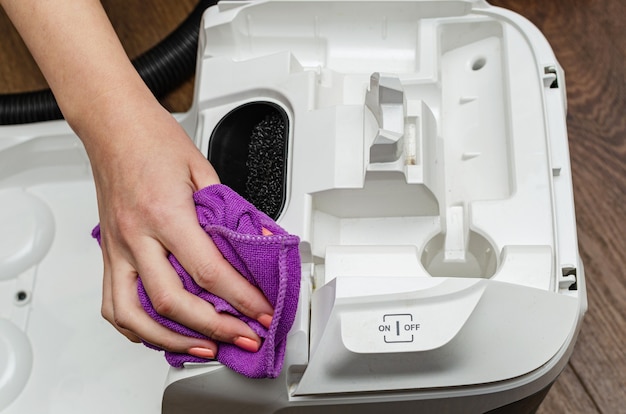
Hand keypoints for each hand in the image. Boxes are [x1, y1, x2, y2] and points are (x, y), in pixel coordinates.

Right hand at [87, 96, 273, 358]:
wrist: (113, 125)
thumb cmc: (154, 140)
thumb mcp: (204, 171)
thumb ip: (229, 212)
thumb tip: (257, 241)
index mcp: (165, 213)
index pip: (209, 270)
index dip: (241, 298)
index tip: (261, 311)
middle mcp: (136, 236)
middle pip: (173, 302)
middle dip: (215, 328)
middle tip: (243, 336)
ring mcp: (117, 247)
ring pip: (134, 314)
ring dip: (171, 340)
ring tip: (203, 346)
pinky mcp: (108, 252)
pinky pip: (113, 304)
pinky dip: (137, 328)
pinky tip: (160, 332)